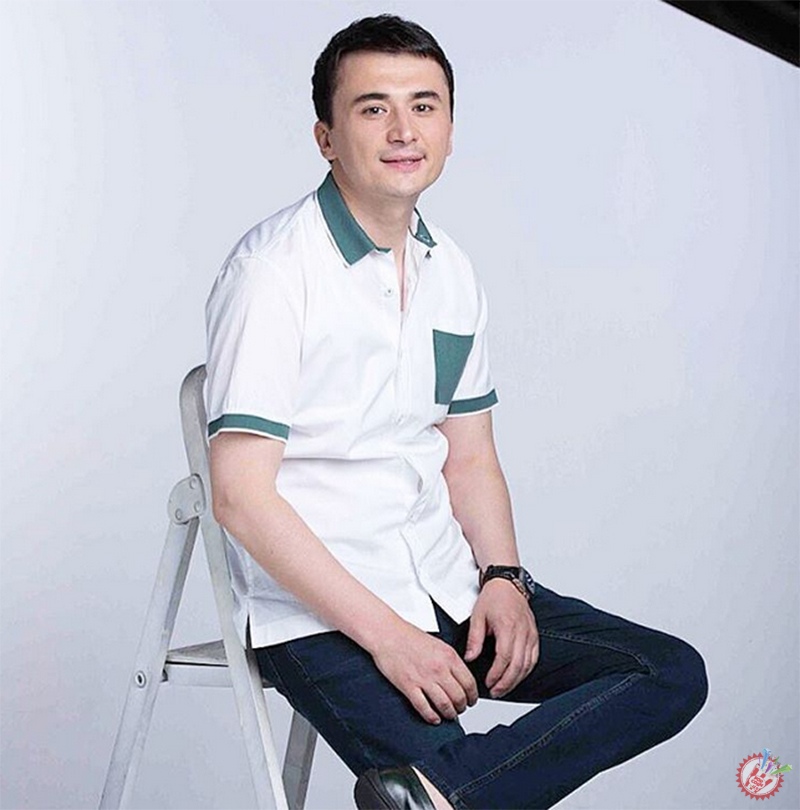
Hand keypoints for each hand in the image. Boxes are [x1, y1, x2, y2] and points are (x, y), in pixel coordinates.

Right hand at [369, 620, 478, 724]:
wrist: (387, 634)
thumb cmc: (408, 636)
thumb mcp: (438, 643)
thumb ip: (450, 659)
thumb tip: (460, 676)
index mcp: (448, 656)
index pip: (469, 682)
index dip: (473, 696)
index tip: (471, 700)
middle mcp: (438, 668)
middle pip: (459, 697)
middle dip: (462, 707)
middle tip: (461, 709)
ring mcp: (423, 678)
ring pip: (444, 705)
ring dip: (449, 714)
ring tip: (449, 715)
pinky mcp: (408, 686)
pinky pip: (424, 708)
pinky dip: (432, 717)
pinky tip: (434, 719)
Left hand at [464, 578, 538, 696]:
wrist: (507, 583)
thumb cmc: (493, 597)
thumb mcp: (477, 616)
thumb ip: (474, 639)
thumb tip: (470, 658)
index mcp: (507, 626)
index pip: (504, 657)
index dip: (497, 674)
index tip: (488, 683)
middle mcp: (522, 632)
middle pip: (518, 665)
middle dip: (506, 682)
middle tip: (495, 692)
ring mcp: (531, 634)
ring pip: (527, 664)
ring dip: (516, 680)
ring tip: (503, 688)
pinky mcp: (534, 635)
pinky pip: (533, 658)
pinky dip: (526, 670)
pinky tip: (517, 677)